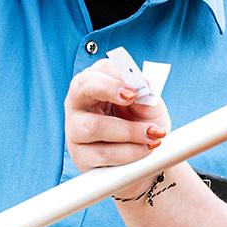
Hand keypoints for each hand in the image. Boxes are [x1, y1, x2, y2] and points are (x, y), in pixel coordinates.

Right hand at [64, 59, 170, 198]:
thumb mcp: (150, 106)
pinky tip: (144, 150)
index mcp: (95, 82)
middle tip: (133, 97)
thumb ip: (147, 96)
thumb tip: (144, 88)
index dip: (116, 78)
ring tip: (152, 136)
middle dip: (109, 90)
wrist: (142, 155)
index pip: (99, 70)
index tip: (135, 89)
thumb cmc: (141, 121)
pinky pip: (102, 154)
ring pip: (94, 126)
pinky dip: (128, 153)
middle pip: (83, 87)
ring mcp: (74, 129)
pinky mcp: (80, 156)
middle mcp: (78, 102)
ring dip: (129, 132)